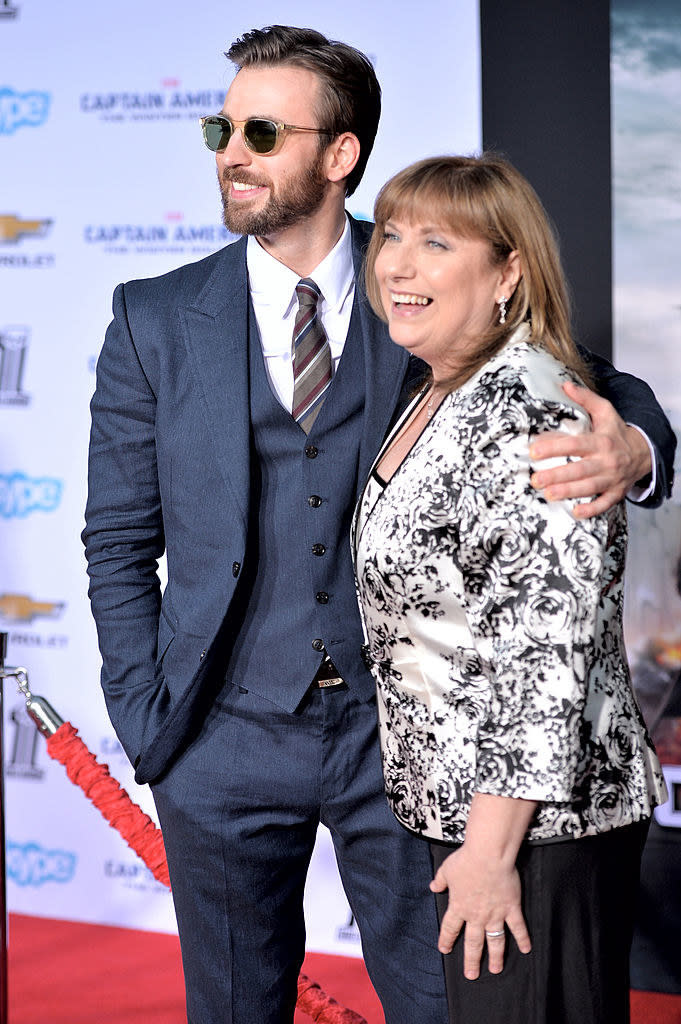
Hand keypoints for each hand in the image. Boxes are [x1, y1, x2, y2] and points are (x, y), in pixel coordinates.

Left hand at [430, 846, 530, 979]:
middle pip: (473, 942)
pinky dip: (523, 939)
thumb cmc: (466, 860)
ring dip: (495, 957)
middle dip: (472, 960)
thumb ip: (440, 880)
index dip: (446, 939)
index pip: (450, 928)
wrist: (487, 856)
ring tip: (495, 970)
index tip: (445, 950)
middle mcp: (476, 915)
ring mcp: (495, 914)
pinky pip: (518, 927)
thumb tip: (434, 886)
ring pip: (495, 941)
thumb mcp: (447, 869)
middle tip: (471, 975)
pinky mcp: (511, 908)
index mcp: (459, 906)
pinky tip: (526, 949)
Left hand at [529, 381, 651, 517]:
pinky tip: (577, 512)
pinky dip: (592, 509)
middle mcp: (607, 461)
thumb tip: (565, 385)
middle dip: (557, 475)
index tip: (534, 452)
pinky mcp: (616, 492)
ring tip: (548, 494)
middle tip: (536, 479)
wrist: (643, 451)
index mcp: (601, 441)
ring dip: (568, 492)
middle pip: (579, 469)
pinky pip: (605, 503)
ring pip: (589, 487)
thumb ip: (585, 398)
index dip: (554, 447)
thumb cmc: (616, 432)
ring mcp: (612, 478)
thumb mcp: (605, 411)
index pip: (574, 444)